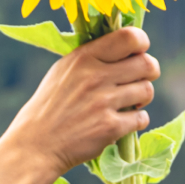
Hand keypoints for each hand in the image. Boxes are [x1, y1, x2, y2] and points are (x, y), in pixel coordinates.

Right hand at [3, 28, 158, 174]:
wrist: (35, 146)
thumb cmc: (49, 108)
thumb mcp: (62, 72)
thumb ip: (91, 57)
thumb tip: (124, 47)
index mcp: (84, 57)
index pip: (130, 37)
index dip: (142, 44)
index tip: (138, 53)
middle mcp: (95, 76)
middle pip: (147, 64)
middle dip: (150, 72)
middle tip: (141, 80)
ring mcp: (103, 102)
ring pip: (147, 90)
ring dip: (143, 98)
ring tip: (130, 103)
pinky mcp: (110, 127)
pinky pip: (142, 118)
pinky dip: (136, 120)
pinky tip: (122, 122)